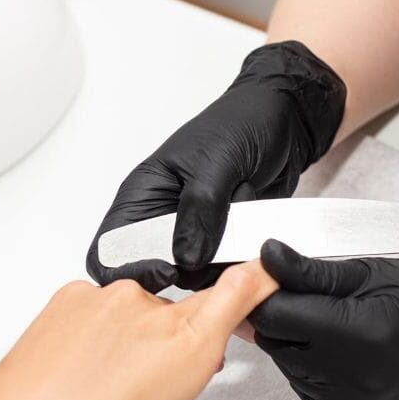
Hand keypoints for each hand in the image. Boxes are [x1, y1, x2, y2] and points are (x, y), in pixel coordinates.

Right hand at [86, 41, 345, 292]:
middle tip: (212, 264)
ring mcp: (192, 235)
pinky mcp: (222, 244)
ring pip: (188, 277)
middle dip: (177, 274)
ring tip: (242, 236)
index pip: (110, 247)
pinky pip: (221, 273)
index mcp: (142, 195)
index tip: (166, 273)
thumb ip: (199, 210)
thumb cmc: (243, 123)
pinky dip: (237, 267)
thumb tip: (185, 258)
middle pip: (148, 271)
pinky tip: (255, 243)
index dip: (126, 268)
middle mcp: (161, 220)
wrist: (288, 122)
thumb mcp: (216, 163)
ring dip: (215, 269)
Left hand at [250, 240, 398, 399]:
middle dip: (284, 320)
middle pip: (277, 345)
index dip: (266, 294)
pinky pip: (310, 395)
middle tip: (314, 302)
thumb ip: (310, 272)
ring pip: (290, 371)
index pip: (274, 315)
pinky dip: (315, 374)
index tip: (270, 280)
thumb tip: (265, 258)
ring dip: (299, 348)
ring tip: (337, 328)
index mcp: (360, 334)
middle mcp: (358, 380)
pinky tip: (344, 356)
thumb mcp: (371, 271)